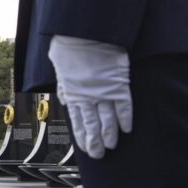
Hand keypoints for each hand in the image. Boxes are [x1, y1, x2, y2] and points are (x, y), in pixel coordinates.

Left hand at [48, 35, 131, 158]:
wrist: (82, 32)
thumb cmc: (69, 46)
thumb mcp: (60, 68)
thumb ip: (65, 87)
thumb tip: (66, 101)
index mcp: (72, 93)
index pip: (78, 121)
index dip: (82, 136)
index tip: (86, 148)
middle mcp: (86, 96)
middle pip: (92, 125)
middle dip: (95, 142)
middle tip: (99, 155)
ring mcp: (102, 90)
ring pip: (107, 119)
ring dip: (109, 134)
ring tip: (111, 147)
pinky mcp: (117, 83)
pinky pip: (123, 105)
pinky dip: (125, 118)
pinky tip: (126, 130)